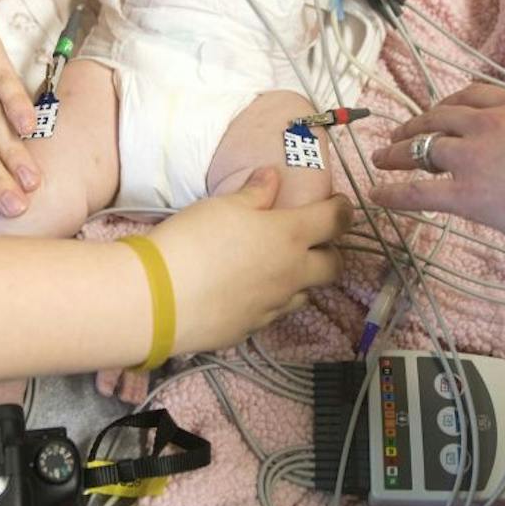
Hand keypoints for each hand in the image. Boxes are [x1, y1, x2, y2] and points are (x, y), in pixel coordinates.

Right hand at [149, 167, 351, 352]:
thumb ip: (255, 192)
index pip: (335, 221)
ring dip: (300, 279)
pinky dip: (270, 300)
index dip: (343, 210)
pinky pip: (273, 312)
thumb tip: (272, 177)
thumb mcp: (224, 205)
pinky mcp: (252, 329)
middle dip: (330, 252)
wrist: (161, 299)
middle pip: (333, 266)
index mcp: (290, 236)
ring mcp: (274, 306)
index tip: (341, 205)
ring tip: (276, 268)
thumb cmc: (195, 240)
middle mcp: (292, 274)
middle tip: (313, 242)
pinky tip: (246, 292)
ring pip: (305, 293)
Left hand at [367, 72, 504, 248]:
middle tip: (400, 133)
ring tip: (381, 158)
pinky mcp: (466, 192)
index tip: (440, 111)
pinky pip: (418, 191)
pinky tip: (376, 195)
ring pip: (422, 148)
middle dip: (416, 125)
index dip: (450, 104)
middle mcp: (488, 124)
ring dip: (397, 153)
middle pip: (439, 117)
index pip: (472, 96)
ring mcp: (473, 156)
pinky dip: (393, 192)